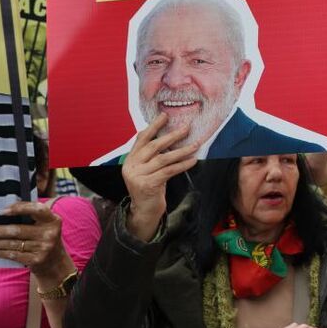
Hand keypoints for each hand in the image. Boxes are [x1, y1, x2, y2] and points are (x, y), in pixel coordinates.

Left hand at [0, 201, 74, 286]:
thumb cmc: (45, 239)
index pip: (37, 210)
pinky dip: (2, 252)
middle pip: (18, 230)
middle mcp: (50, 234)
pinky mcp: (37, 260)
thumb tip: (6, 213)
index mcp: (53, 220)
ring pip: (13, 244)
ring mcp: (44, 248)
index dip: (19, 208)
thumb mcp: (46, 226)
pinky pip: (14, 255)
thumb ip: (32, 218)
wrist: (55, 263)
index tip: (3, 211)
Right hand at [122, 113, 198, 240]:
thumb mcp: (146, 169)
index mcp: (130, 160)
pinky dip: (182, 165)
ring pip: (163, 158)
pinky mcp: (148, 185)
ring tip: (196, 144)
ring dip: (182, 150)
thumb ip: (152, 155)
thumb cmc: (150, 187)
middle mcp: (131, 166)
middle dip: (171, 135)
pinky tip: (193, 160)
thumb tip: (170, 136)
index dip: (153, 126)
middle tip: (187, 127)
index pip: (141, 139)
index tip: (165, 116)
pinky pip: (169, 171)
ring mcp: (138, 176)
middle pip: (153, 146)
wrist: (144, 211)